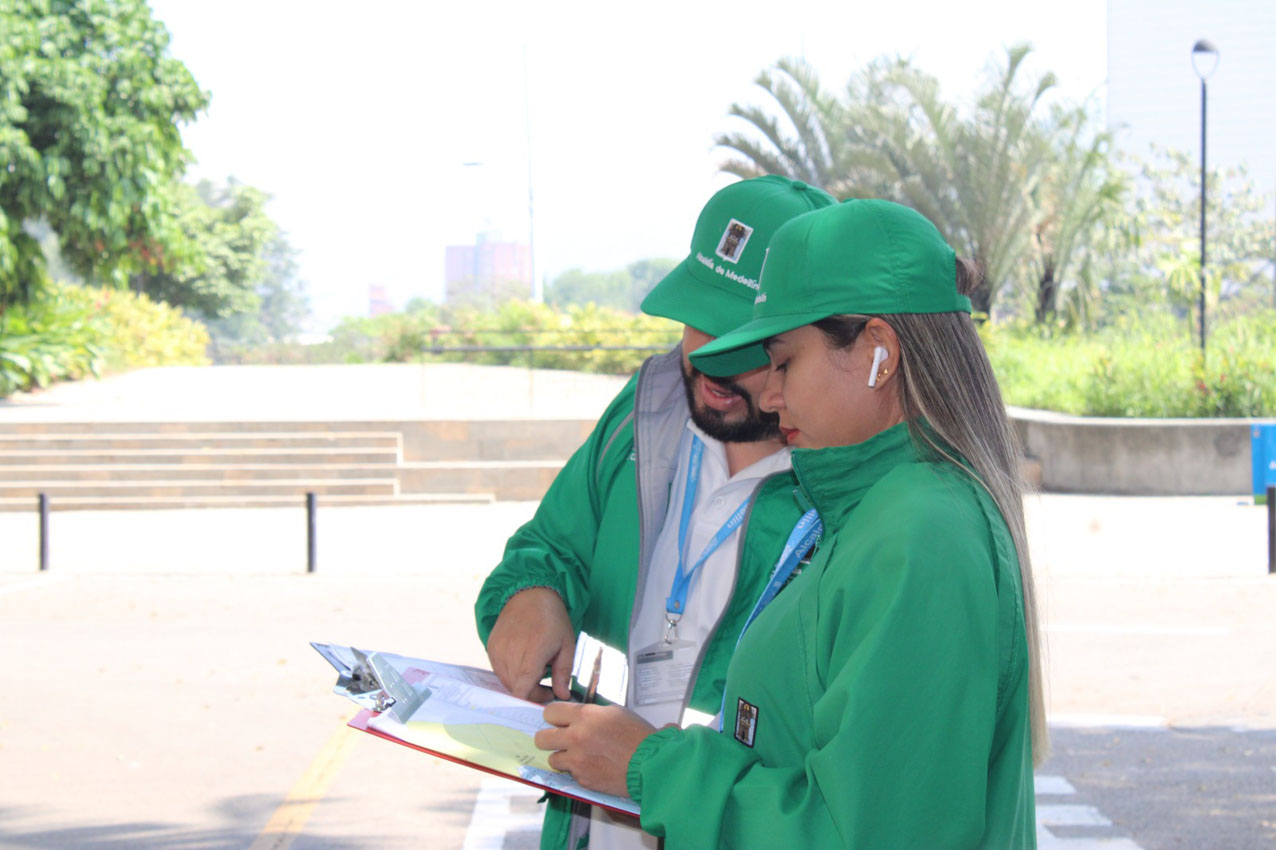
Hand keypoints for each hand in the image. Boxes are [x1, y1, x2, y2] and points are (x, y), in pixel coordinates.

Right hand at [485, 587, 574, 702]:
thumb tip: (562, 696)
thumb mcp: (566, 644)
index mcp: (533, 651)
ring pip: (506, 682)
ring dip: (520, 683)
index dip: (532, 700)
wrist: (529, 594)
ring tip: (535, 672)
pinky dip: (511, 673)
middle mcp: (511, 652)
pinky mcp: (490, 647)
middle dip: (532, 692)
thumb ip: (563, 672)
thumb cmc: (552, 619)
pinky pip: (499, 671)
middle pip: (516, 688)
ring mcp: (498, 650)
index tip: (547, 695)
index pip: (523, 689)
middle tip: (546, 685)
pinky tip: (523, 663)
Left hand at [536, 702, 657, 797]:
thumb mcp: (615, 712)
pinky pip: (570, 774)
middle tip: (559, 740)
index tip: (558, 721)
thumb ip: (592, 714)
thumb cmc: (638, 736)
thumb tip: (576, 717)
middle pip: (542, 737)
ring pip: (552, 759)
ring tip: (578, 756)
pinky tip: (594, 767)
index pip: (550, 712)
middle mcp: (576, 737)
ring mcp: (577, 761)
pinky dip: (578, 771)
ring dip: (563, 757)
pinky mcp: (582, 779)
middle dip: (549, 738)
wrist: (651, 764)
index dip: (554, 717)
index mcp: (585, 716)